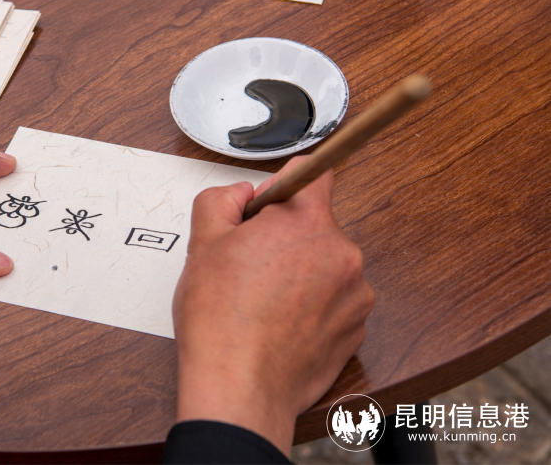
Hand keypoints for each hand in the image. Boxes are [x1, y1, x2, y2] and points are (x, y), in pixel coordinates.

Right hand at [172, 157, 374, 455]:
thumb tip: (241, 194)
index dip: (284, 186)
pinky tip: (282, 323)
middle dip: (285, 238)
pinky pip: (335, 302)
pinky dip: (313, 307)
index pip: (314, 172)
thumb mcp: (202, 243)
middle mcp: (342, 252)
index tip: (275, 199)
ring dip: (302, 274)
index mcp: (306, 221)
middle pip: (314, 225)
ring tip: (265, 301)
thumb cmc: (222, 323)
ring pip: (325, 266)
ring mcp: (355, 294)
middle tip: (251, 265)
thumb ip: (221, 199)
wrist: (239, 389)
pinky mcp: (357, 329)